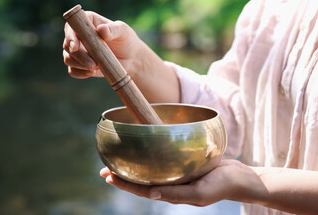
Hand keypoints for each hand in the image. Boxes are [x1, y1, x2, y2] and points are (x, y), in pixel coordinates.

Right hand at [62, 11, 141, 78]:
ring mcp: (78, 51)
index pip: (71, 27)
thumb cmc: (126, 40)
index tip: (76, 47)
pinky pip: (72, 70)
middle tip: (92, 64)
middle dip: (78, 56)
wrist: (130, 58)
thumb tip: (101, 30)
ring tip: (95, 67)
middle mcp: (78, 36)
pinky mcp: (80, 64)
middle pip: (67, 45)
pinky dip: (80, 73)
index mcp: (86, 22)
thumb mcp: (123, 31)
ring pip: (68, 58)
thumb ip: (113, 29)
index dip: (70, 36)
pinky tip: (91, 73)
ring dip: (79, 65)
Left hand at [100, 159, 260, 206]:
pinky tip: (145, 149)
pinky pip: (162, 160)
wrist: (239, 177)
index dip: (123, 184)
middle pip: (141, 180)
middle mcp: (170, 184)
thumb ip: (176, 194)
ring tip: (118, 159)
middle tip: (104, 168)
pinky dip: (149, 156)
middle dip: (122, 175)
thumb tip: (150, 194)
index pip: (141, 190)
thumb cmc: (221, 186)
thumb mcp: (199, 193)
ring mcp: (176, 174)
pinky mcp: (183, 164)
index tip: (107, 176)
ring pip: (149, 170)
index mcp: (171, 193)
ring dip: (133, 165)